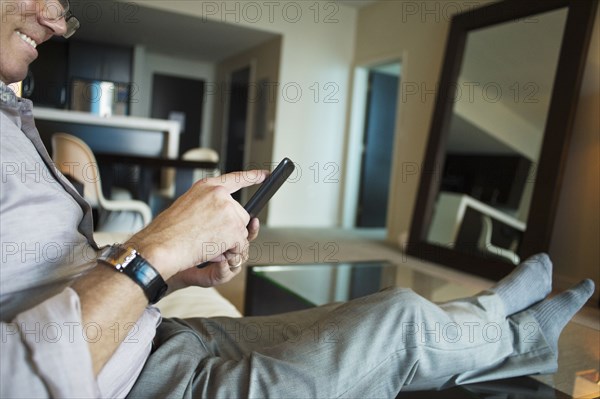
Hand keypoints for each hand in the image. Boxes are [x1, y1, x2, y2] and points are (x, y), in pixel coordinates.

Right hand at [126, 170, 266, 280]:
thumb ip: (207, 206)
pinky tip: (213, 251)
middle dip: (231, 229)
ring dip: (229, 243)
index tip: (265, 175)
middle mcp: (220, 195)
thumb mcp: (186, 206)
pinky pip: (241, 246)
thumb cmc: (167, 232)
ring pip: (242, 232)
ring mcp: (228, 211)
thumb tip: (225, 218)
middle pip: (241, 215)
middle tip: (210, 237)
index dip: (252, 177)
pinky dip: (230, 253)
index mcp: (206, 187)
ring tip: (206, 243)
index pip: (235, 178)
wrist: (161, 246)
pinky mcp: (234, 228)